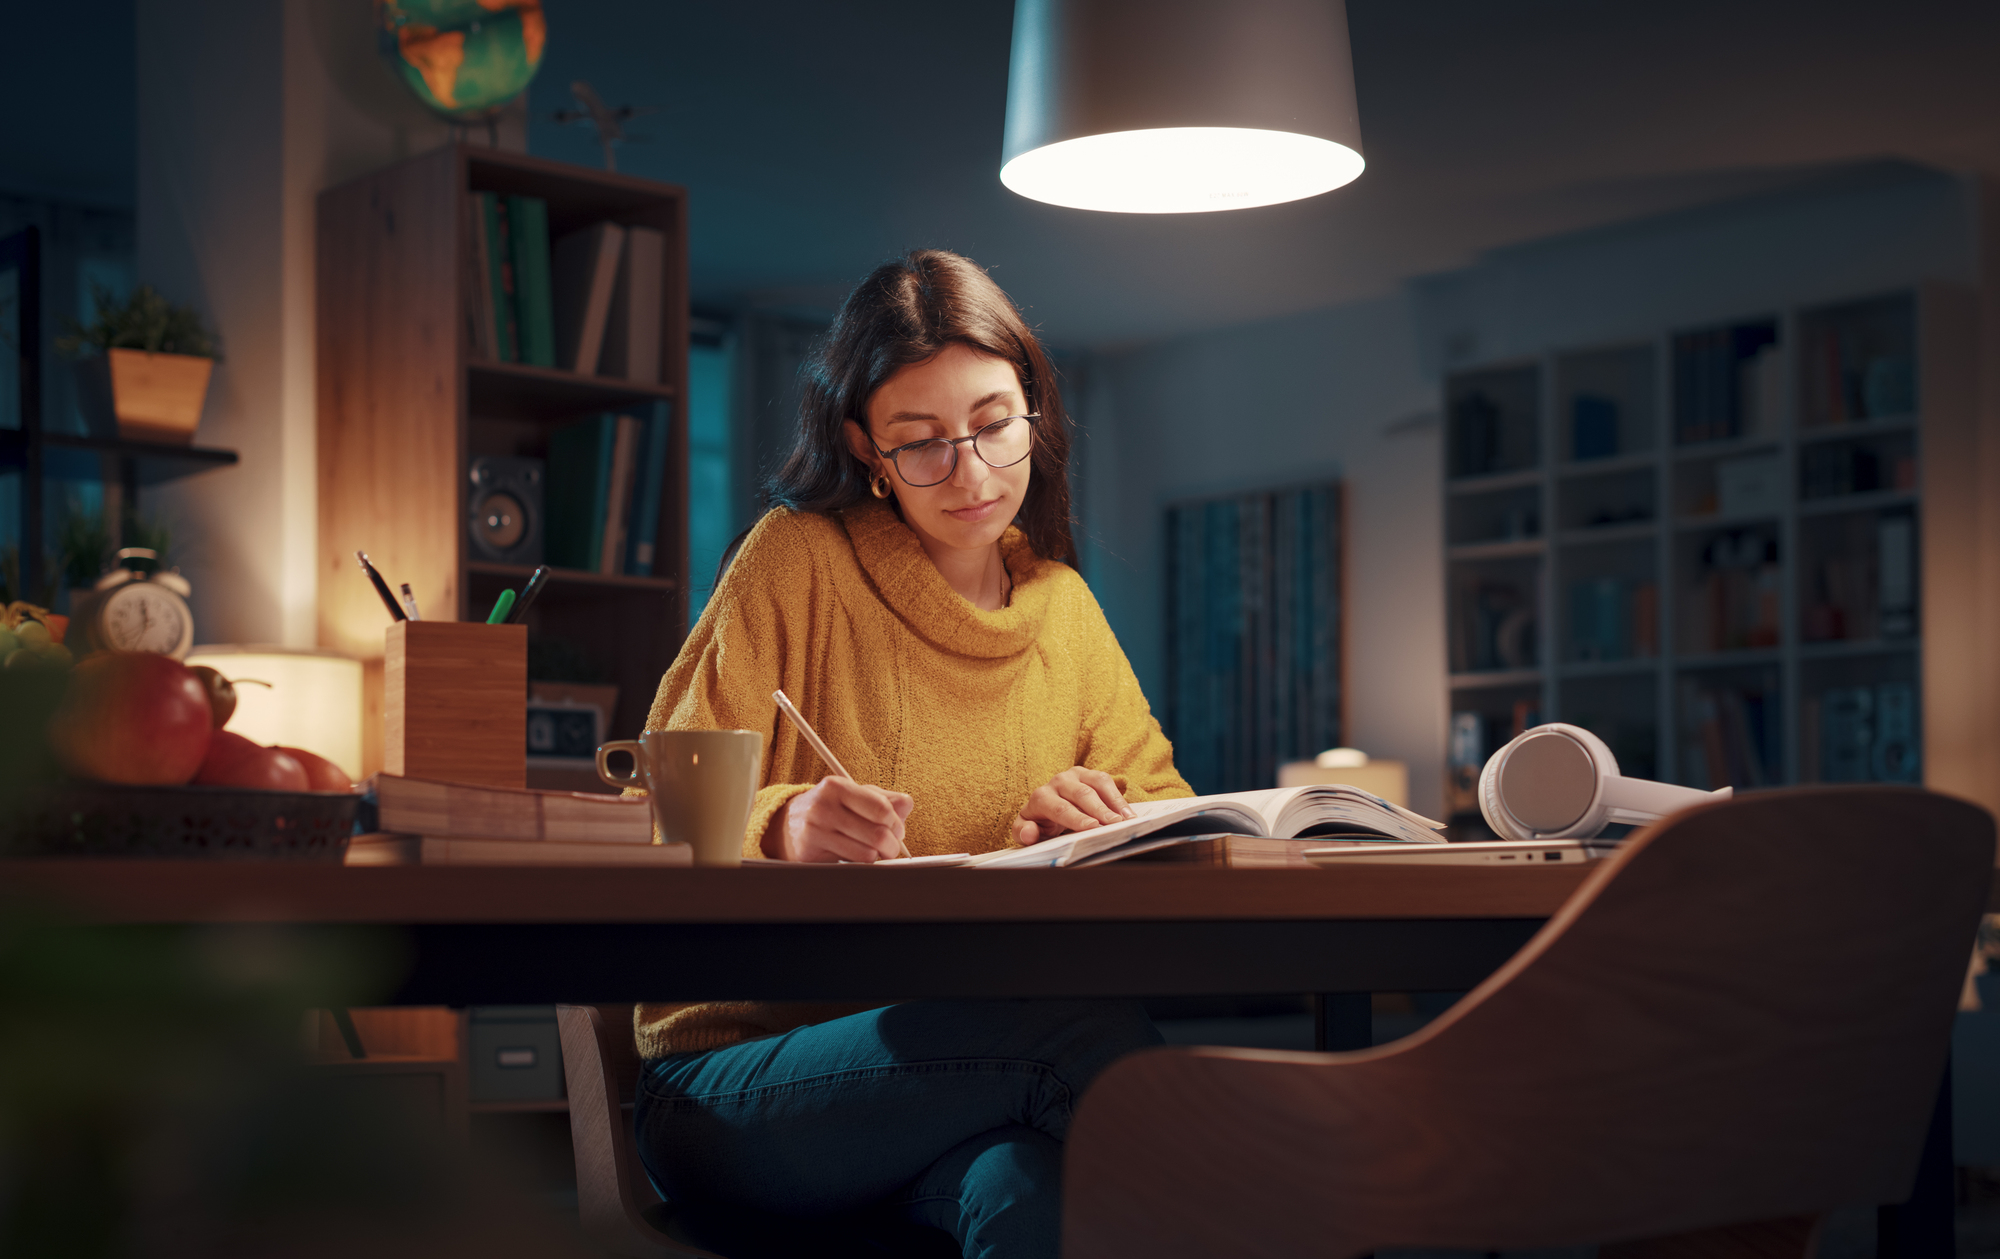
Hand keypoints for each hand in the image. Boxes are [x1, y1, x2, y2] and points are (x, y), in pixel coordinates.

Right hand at [765, 776, 913, 862]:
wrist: (786, 825)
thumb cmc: (828, 809)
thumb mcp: (853, 796)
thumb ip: (883, 799)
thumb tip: (907, 804)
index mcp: (837, 786)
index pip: (881, 808)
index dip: (896, 823)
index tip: (898, 830)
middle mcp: (823, 806)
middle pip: (877, 833)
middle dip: (892, 845)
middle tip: (892, 846)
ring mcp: (815, 830)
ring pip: (866, 853)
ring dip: (878, 856)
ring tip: (876, 851)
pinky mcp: (810, 852)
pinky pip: (851, 864)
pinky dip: (862, 863)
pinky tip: (857, 855)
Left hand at [1012, 766, 1135, 845]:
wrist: (1045, 808)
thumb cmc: (1039, 823)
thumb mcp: (1026, 832)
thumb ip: (1024, 834)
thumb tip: (1029, 833)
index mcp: (1040, 797)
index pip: (1058, 807)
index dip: (1076, 818)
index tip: (1092, 827)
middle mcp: (1057, 782)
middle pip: (1081, 794)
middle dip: (1099, 810)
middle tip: (1114, 824)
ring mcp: (1075, 775)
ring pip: (1097, 783)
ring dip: (1113, 802)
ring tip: (1126, 819)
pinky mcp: (1090, 774)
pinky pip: (1106, 781)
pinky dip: (1119, 797)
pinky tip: (1128, 813)